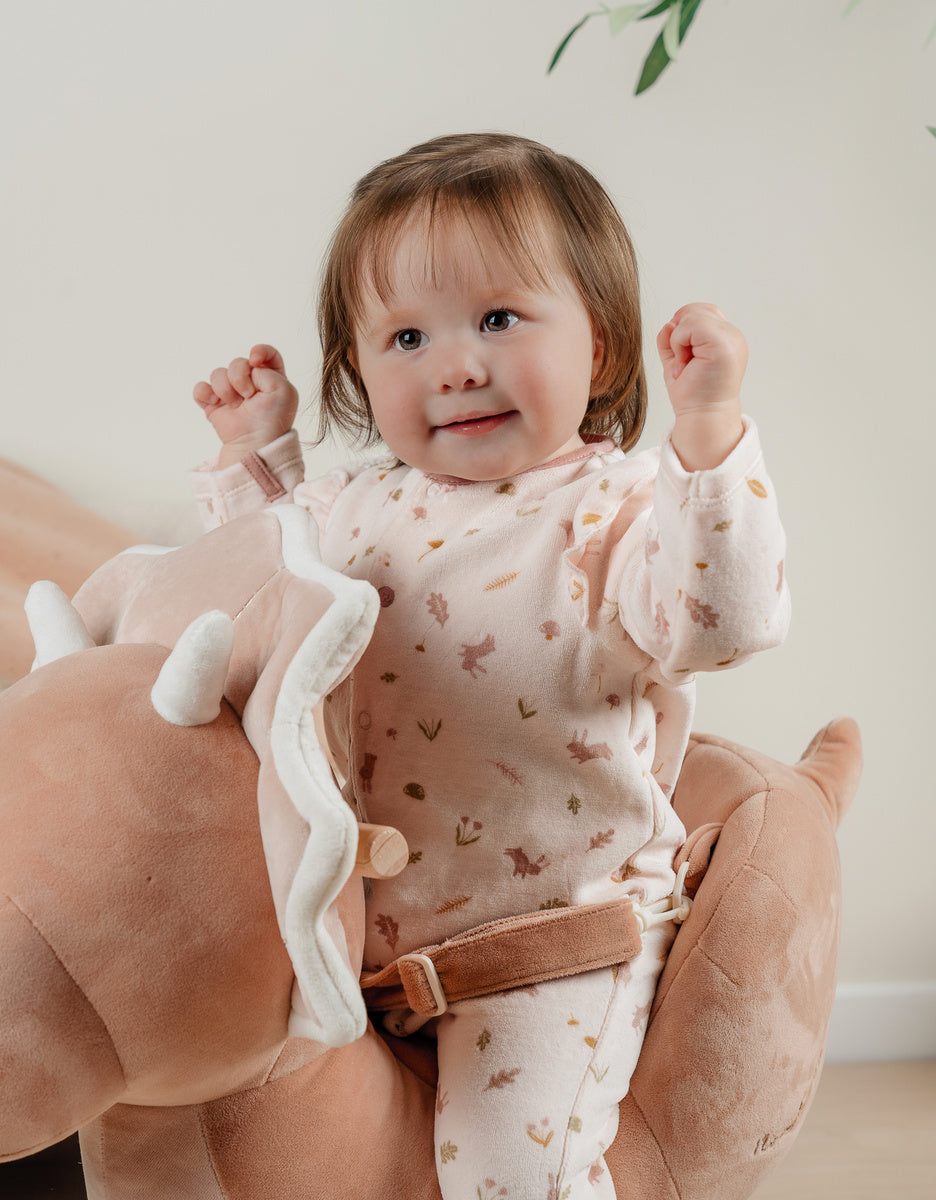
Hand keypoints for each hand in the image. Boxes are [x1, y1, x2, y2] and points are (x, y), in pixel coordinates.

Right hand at [193, 344, 298, 468]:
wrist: (254, 443)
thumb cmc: (272, 420)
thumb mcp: (283, 390)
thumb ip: (268, 370)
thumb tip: (246, 369)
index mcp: (271, 378)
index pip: (265, 354)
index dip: (259, 352)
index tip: (255, 360)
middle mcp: (250, 384)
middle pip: (238, 363)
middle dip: (239, 376)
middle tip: (248, 396)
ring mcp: (230, 393)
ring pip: (217, 373)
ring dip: (225, 389)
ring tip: (236, 406)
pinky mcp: (213, 404)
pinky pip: (200, 388)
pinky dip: (205, 394)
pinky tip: (215, 404)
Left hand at [657, 304, 745, 470]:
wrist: (702, 417)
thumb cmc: (691, 394)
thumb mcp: (676, 360)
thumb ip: (672, 339)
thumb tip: (668, 324)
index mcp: (725, 338)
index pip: (700, 312)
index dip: (683, 330)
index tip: (684, 358)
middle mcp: (732, 335)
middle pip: (694, 310)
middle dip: (679, 333)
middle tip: (684, 362)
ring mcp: (730, 338)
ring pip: (691, 315)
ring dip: (678, 340)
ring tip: (686, 364)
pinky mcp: (723, 343)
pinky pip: (690, 324)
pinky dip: (679, 343)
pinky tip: (685, 364)